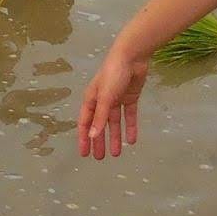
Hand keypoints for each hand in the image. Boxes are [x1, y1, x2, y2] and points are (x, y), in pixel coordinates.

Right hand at [76, 43, 149, 160]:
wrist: (132, 57)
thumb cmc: (113, 74)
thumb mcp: (105, 97)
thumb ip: (100, 118)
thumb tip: (92, 137)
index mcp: (92, 99)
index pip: (85, 122)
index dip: (84, 138)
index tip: (84, 154)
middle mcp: (102, 100)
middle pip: (99, 125)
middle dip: (99, 141)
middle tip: (100, 158)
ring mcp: (117, 99)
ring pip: (114, 123)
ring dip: (114, 137)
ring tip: (116, 154)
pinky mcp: (130, 98)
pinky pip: (129, 116)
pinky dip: (130, 127)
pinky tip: (132, 140)